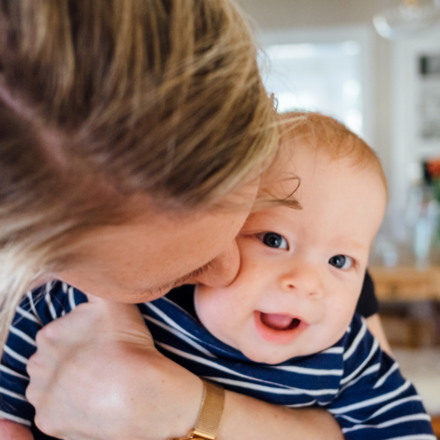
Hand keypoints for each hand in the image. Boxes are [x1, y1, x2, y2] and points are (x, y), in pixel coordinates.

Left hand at [26, 296, 203, 439]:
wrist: (137, 390)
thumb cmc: (126, 344)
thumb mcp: (112, 302)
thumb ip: (93, 283)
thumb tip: (85, 266)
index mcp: (48, 334)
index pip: (58, 334)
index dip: (81, 339)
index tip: (101, 343)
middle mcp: (37, 365)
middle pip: (52, 360)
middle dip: (70, 361)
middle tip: (100, 362)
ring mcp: (42, 395)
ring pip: (52, 386)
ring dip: (68, 384)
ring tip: (98, 382)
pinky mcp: (49, 422)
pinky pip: (56, 413)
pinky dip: (71, 408)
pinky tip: (93, 401)